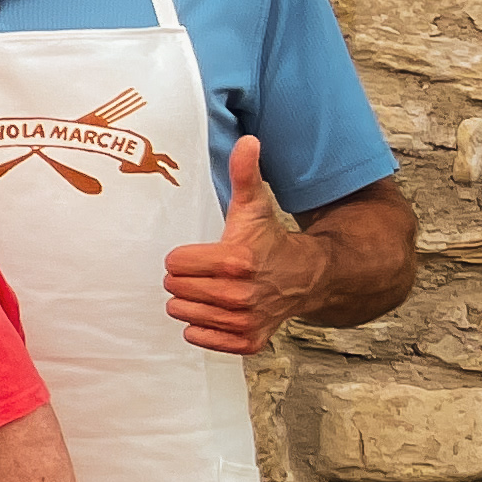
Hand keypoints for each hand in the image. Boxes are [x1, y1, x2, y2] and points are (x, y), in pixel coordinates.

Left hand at [163, 136, 313, 354]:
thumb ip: (245, 173)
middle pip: (175, 290)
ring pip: (183, 315)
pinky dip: (203, 328)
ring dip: (192, 303)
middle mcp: (239, 295)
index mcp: (234, 260)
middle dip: (185, 280)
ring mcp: (244, 321)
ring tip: (214, 289)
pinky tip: (219, 311)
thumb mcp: (254, 206)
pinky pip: (200, 338)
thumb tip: (248, 140)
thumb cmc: (270, 239)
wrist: (308, 277)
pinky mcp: (248, 341)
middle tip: (208, 272)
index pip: (173, 264)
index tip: (202, 253)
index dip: (183, 257)